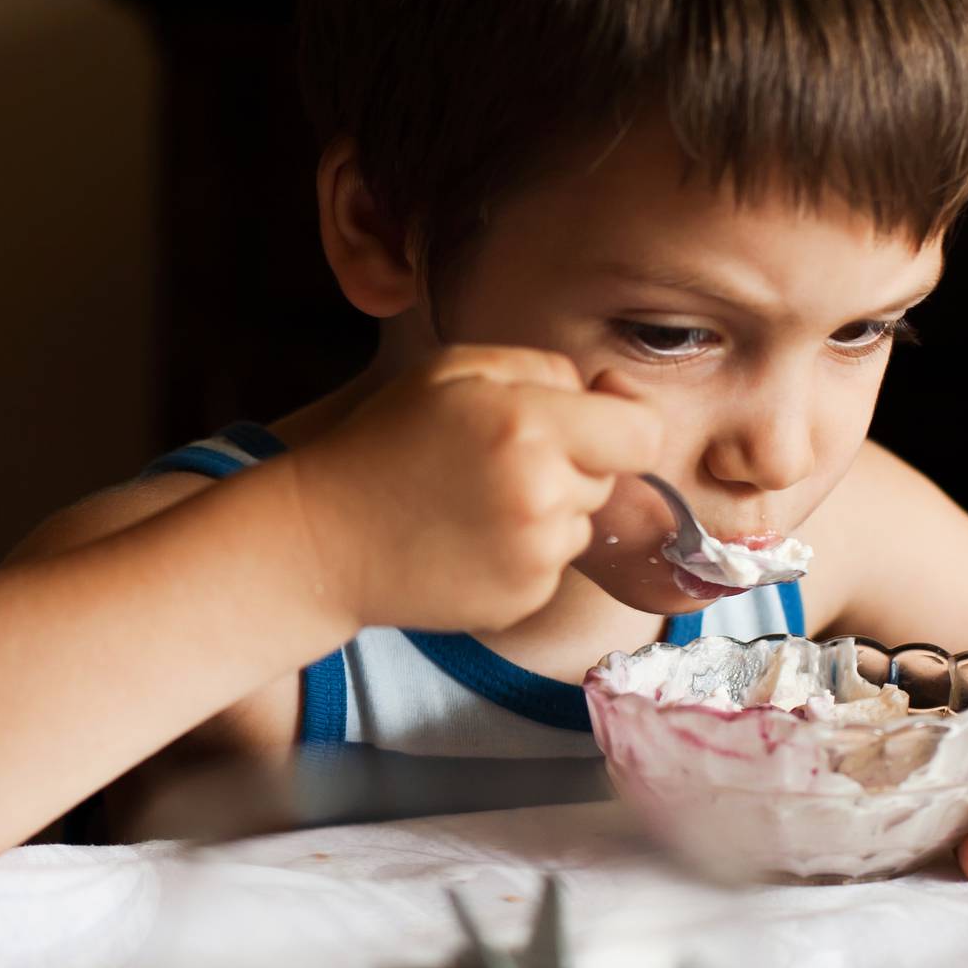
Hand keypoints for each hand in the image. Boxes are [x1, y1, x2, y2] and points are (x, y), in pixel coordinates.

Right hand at [283, 346, 661, 633]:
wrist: (324, 540)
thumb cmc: (387, 443)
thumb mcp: (454, 370)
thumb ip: (542, 368)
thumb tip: (608, 391)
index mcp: (530, 424)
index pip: (643, 433)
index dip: (630, 424)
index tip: (606, 422)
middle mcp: (542, 493)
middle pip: (609, 476)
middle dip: (572, 464)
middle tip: (497, 461)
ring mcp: (535, 555)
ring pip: (581, 522)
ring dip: (547, 511)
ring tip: (473, 504)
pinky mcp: (523, 599)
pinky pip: (553, 565)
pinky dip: (523, 554)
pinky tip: (466, 541)